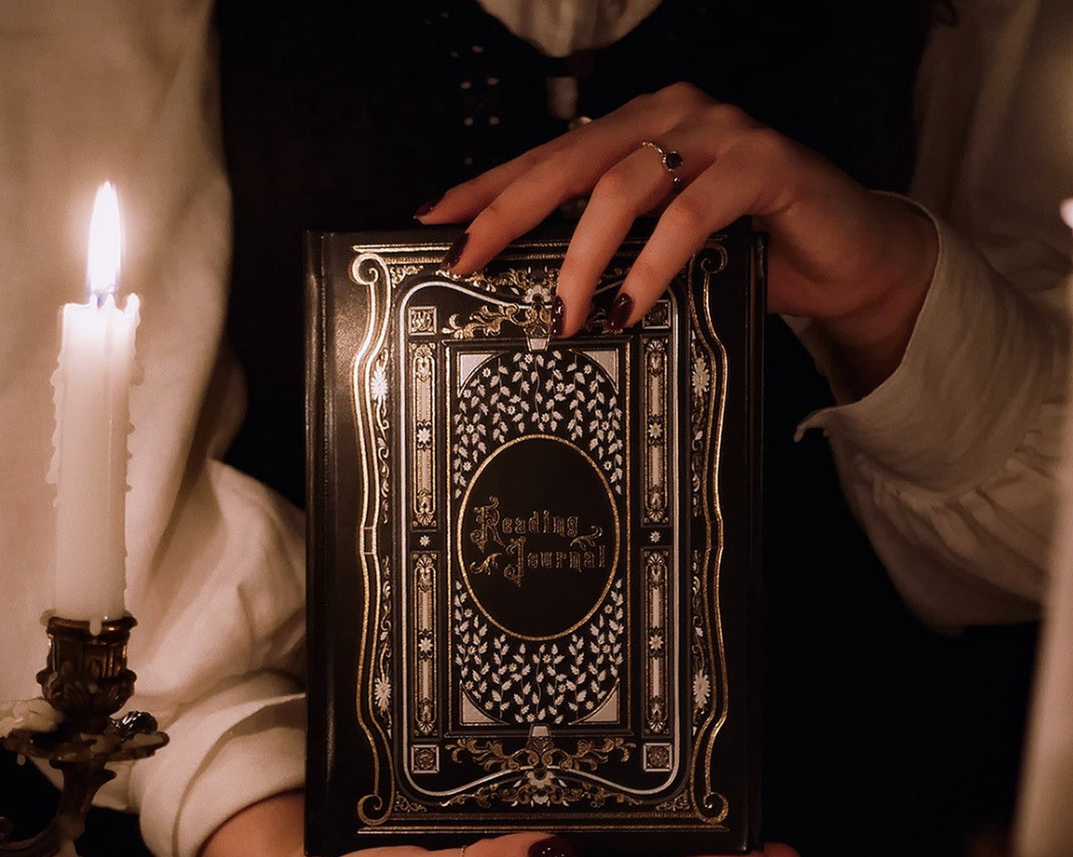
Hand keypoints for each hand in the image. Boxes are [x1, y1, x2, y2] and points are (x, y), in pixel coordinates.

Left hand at [417, 82, 937, 398]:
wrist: (843, 258)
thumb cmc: (749, 252)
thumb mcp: (663, 250)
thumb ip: (613, 248)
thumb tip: (541, 289)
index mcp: (641, 130)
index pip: (550, 156)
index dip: (492, 187)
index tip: (440, 218)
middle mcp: (675, 117)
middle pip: (571, 159)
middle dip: (512, 210)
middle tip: (472, 256)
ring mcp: (720, 134)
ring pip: (625, 185)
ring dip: (585, 256)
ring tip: (567, 313)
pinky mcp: (762, 165)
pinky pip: (690, 214)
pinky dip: (653, 263)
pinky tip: (631, 303)